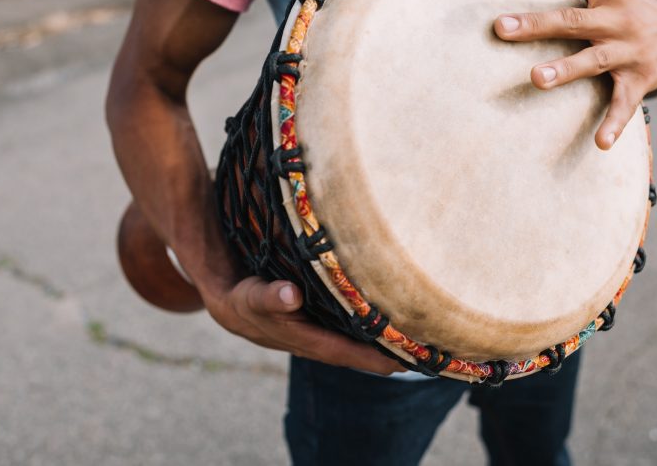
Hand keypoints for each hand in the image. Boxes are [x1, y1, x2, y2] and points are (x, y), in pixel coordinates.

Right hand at [201, 263, 405, 375]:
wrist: (229, 301)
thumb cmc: (243, 299)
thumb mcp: (251, 296)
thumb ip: (269, 297)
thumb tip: (291, 295)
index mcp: (304, 340)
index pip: (347, 353)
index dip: (376, 357)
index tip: (406, 360)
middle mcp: (316, 342)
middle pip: (359, 353)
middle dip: (388, 353)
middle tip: (426, 350)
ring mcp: (318, 335)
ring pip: (356, 343)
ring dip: (382, 342)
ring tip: (416, 337)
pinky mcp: (319, 324)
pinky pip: (350, 330)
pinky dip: (368, 329)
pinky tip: (387, 319)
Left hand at [494, 0, 656, 149]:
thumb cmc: (623, 7)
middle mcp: (616, 23)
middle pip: (573, 22)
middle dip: (537, 25)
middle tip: (502, 28)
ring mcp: (627, 53)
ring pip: (592, 62)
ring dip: (565, 70)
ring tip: (536, 78)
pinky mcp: (637, 83)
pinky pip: (622, 105)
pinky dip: (613, 124)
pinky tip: (601, 143)